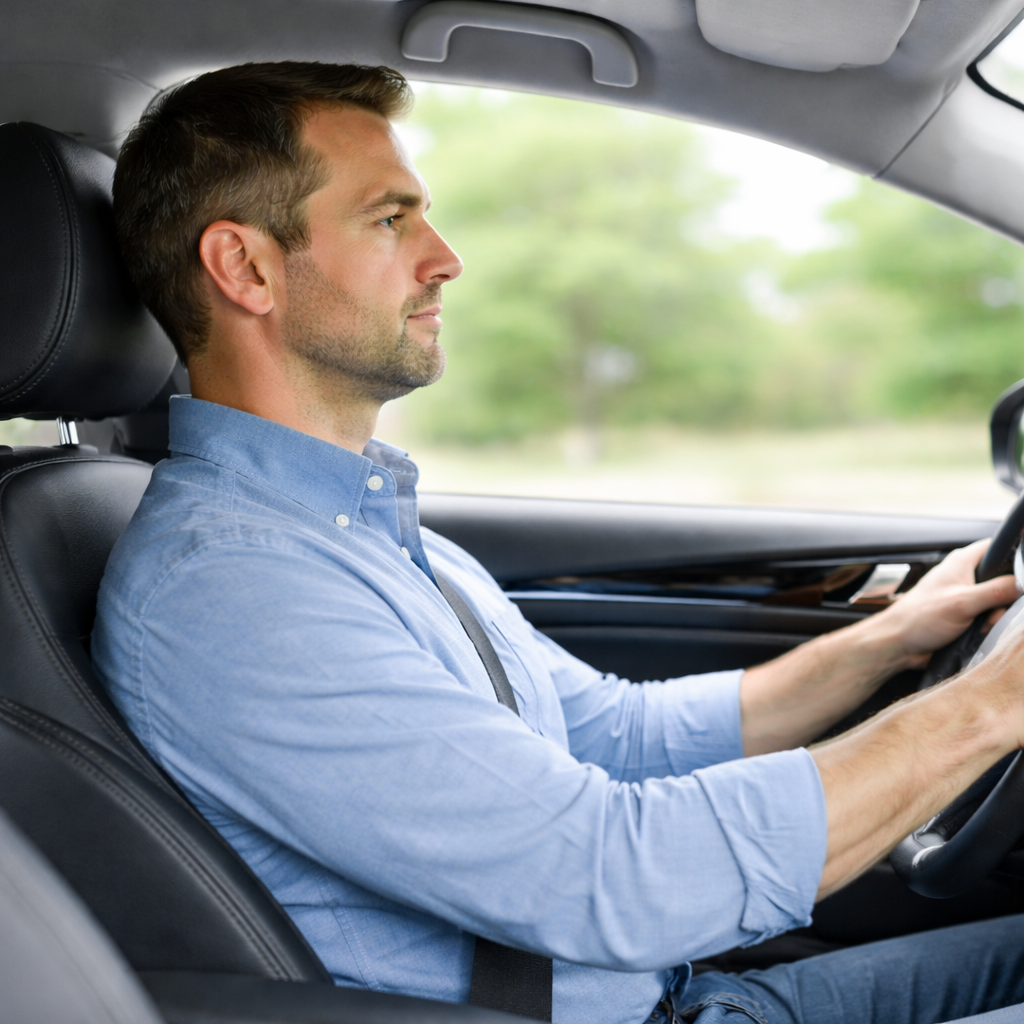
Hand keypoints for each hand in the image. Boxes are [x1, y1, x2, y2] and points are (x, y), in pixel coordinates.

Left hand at [876, 540, 1018, 668]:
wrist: (899, 644)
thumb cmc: (918, 618)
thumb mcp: (962, 603)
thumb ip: (996, 591)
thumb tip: (1022, 583)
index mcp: (962, 562)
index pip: (997, 547)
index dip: (1014, 556)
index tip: (1020, 576)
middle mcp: (964, 576)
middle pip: (1004, 578)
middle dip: (1006, 597)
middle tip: (994, 610)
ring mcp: (965, 596)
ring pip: (999, 601)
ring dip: (996, 615)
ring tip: (983, 624)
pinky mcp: (965, 614)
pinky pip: (988, 617)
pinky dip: (988, 625)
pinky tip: (978, 632)